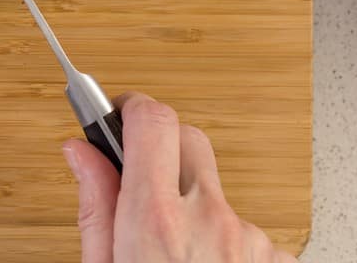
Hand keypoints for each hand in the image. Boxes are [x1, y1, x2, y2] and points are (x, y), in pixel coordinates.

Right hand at [64, 93, 297, 262]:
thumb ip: (96, 210)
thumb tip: (81, 153)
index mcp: (156, 224)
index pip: (152, 121)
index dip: (133, 108)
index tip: (118, 114)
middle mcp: (210, 222)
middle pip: (189, 140)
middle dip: (161, 148)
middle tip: (141, 183)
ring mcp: (249, 239)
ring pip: (216, 191)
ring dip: (194, 207)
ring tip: (177, 253)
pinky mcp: (275, 257)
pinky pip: (246, 229)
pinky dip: (225, 242)